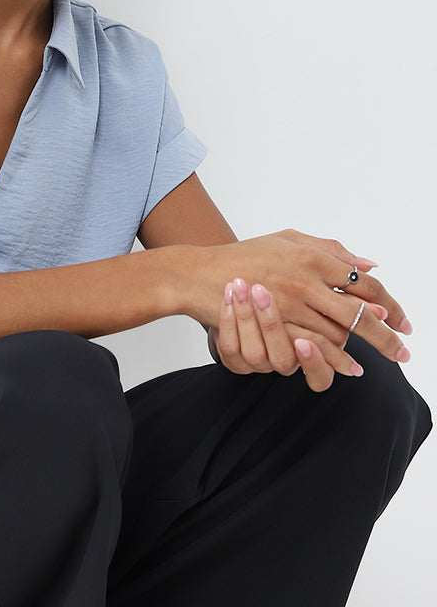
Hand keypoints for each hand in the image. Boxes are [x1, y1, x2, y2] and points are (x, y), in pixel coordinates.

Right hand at [192, 229, 411, 374]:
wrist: (201, 272)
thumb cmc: (245, 254)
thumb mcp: (288, 240)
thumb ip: (329, 249)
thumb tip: (369, 263)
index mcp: (311, 257)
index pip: (362, 282)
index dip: (387, 302)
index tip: (401, 319)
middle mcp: (305, 280)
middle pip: (357, 312)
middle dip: (386, 334)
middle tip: (405, 350)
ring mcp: (289, 305)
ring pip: (337, 333)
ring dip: (362, 349)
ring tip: (381, 360)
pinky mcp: (274, 324)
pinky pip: (312, 346)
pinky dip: (335, 358)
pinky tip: (350, 367)